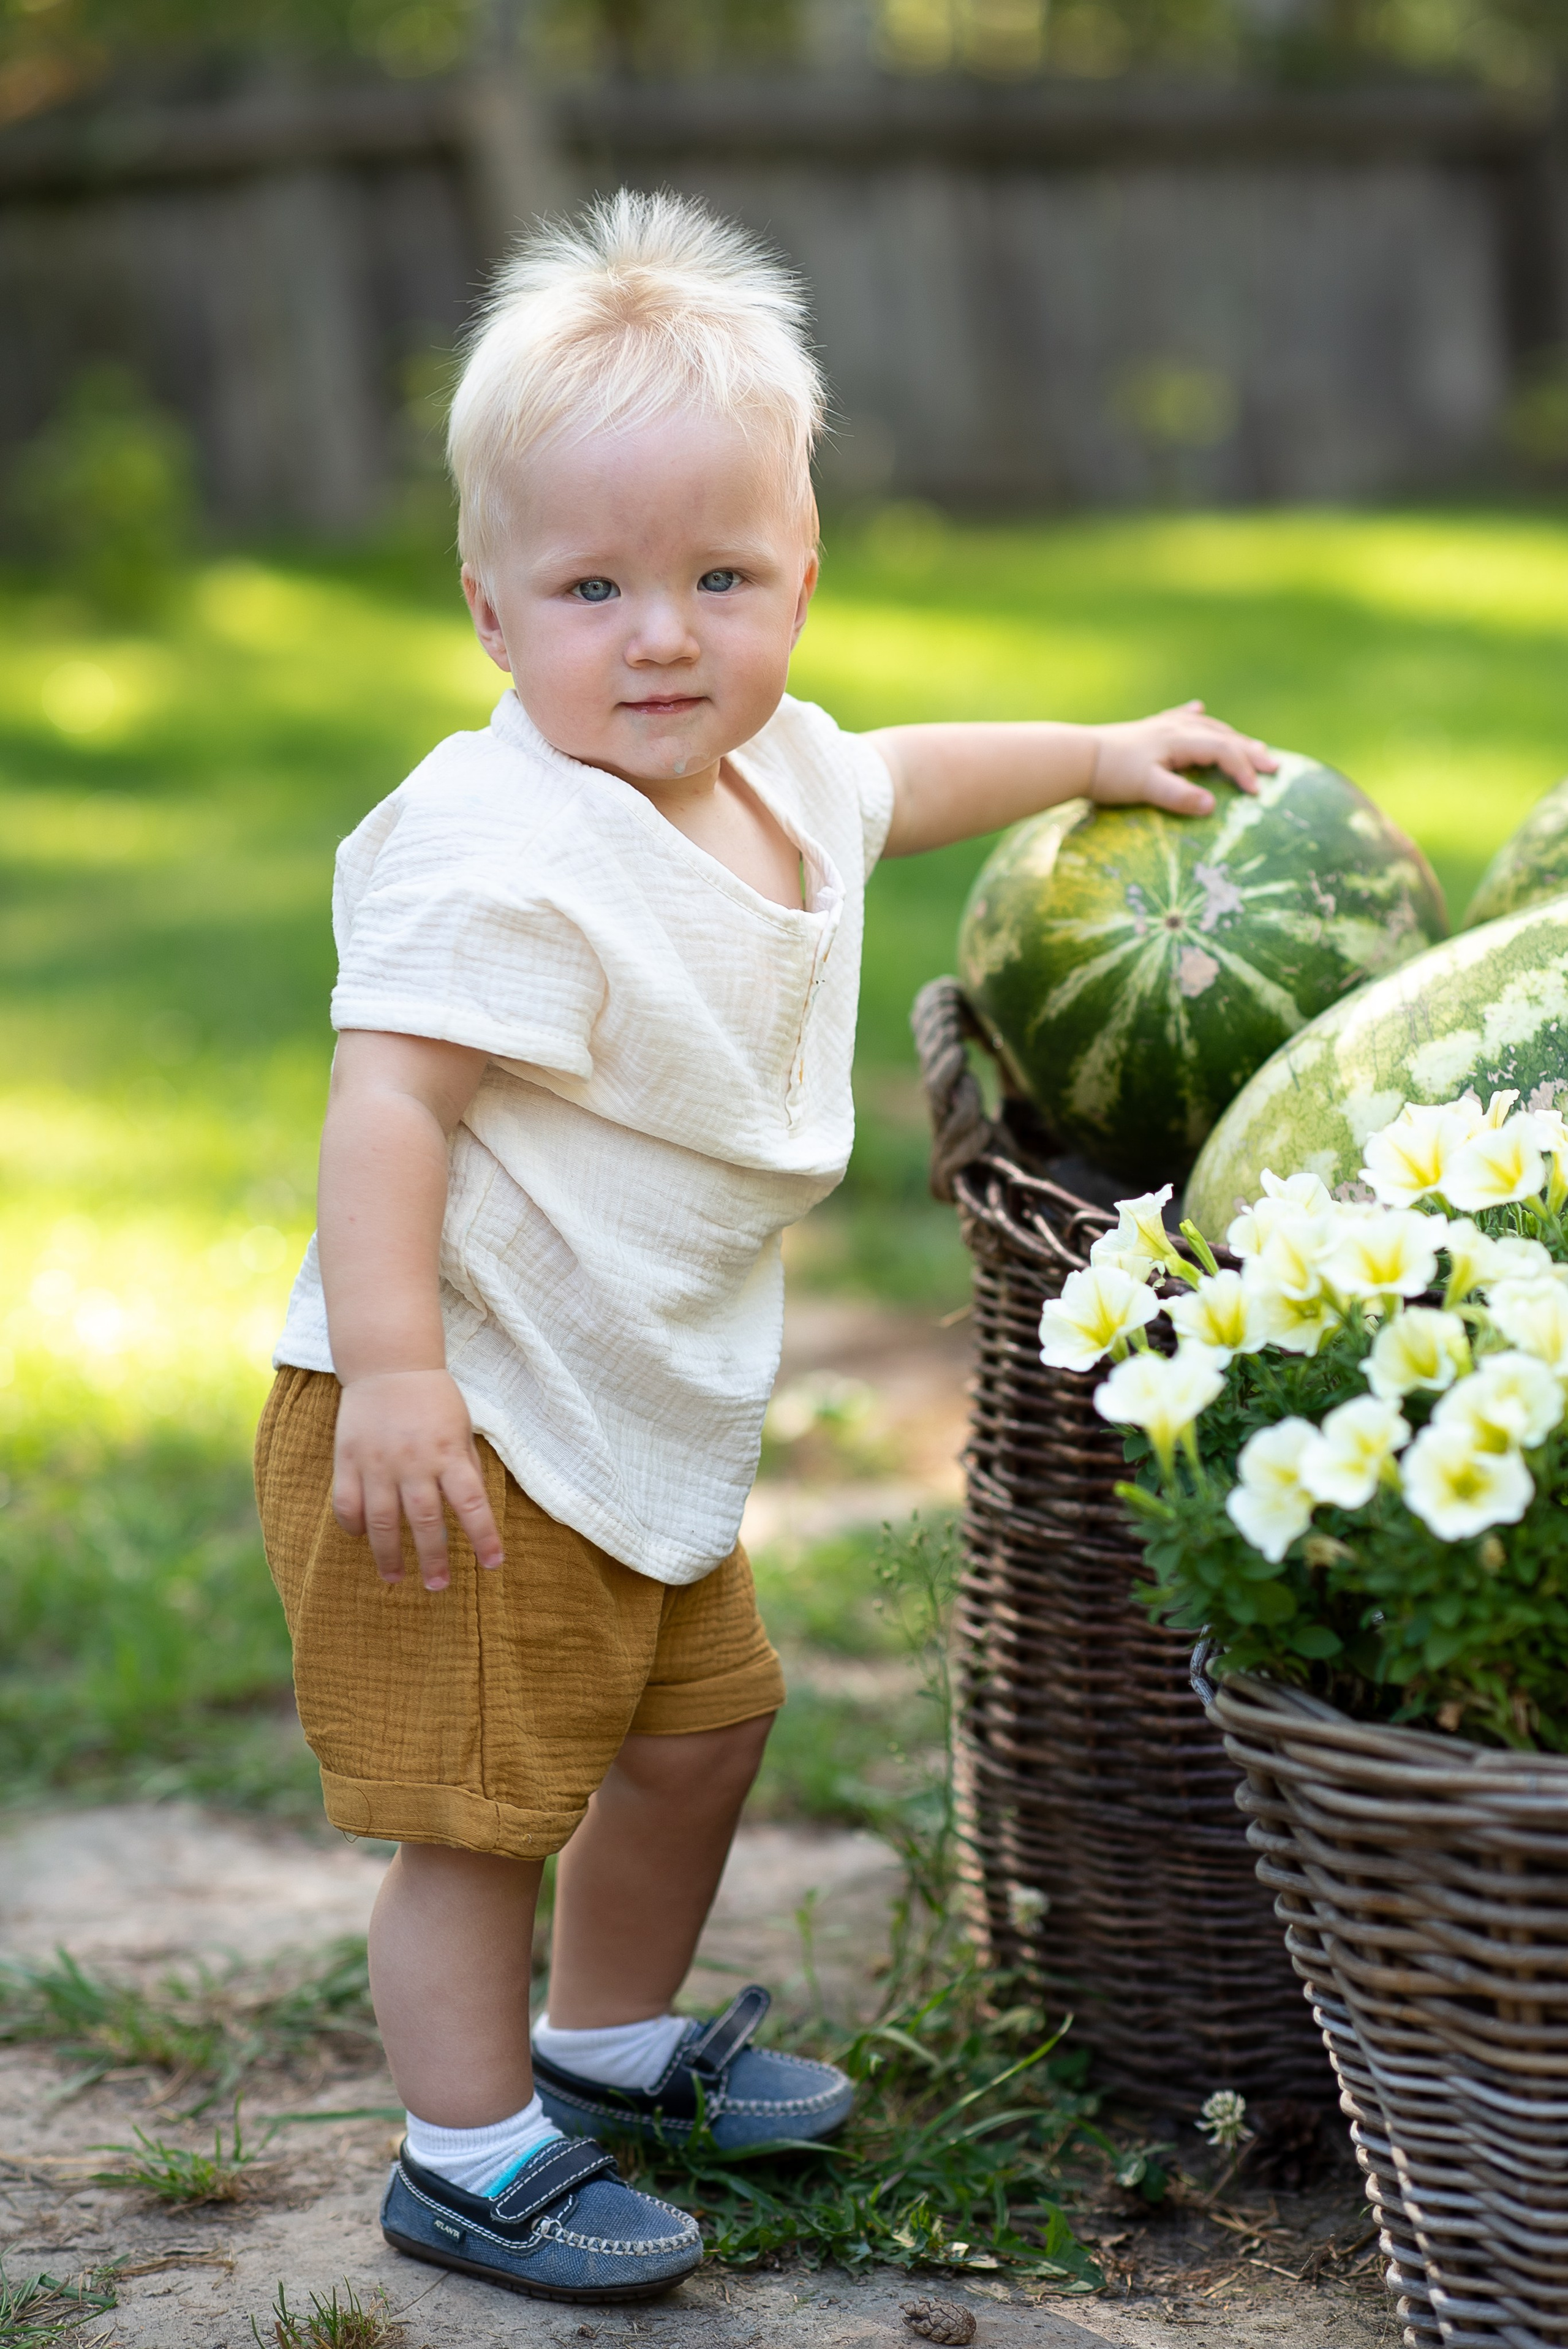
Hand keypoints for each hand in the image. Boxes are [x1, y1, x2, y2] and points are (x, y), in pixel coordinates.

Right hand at [332, 1369, 504, 1590]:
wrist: (389, 1364)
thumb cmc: (433, 1399)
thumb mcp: (461, 1429)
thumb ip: (466, 1468)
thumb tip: (474, 1512)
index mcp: (448, 1452)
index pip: (472, 1504)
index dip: (484, 1537)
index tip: (494, 1563)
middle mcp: (414, 1461)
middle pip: (425, 1521)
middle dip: (434, 1558)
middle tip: (439, 1586)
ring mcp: (377, 1462)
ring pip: (383, 1521)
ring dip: (390, 1555)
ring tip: (396, 1578)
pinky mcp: (348, 1459)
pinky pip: (347, 1504)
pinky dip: (354, 1526)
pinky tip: (363, 1538)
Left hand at [1089, 702, 1275, 816]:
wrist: (1076, 757)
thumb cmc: (1111, 775)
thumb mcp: (1146, 788)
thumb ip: (1178, 797)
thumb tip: (1212, 806)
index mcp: (1180, 740)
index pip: (1224, 751)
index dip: (1244, 770)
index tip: (1257, 794)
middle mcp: (1176, 728)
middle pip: (1223, 736)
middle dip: (1251, 752)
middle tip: (1275, 767)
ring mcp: (1162, 726)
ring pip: (1207, 728)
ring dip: (1232, 737)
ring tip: (1252, 746)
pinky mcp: (1148, 730)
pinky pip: (1178, 718)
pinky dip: (1193, 715)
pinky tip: (1199, 708)